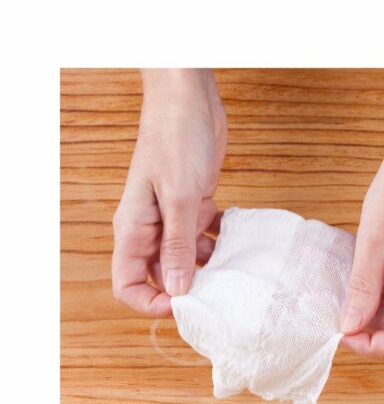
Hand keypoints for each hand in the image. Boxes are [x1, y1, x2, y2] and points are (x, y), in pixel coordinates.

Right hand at [112, 69, 226, 316]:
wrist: (189, 99)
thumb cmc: (175, 138)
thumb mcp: (179, 196)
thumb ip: (177, 245)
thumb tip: (177, 289)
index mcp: (134, 229)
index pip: (127, 283)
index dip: (151, 302)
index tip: (184, 305)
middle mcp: (151, 228)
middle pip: (161, 276)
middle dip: (187, 287)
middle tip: (217, 291)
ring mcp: (173, 218)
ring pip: (187, 259)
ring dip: (209, 267)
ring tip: (233, 267)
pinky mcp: (195, 206)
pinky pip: (205, 238)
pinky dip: (220, 243)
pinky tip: (237, 241)